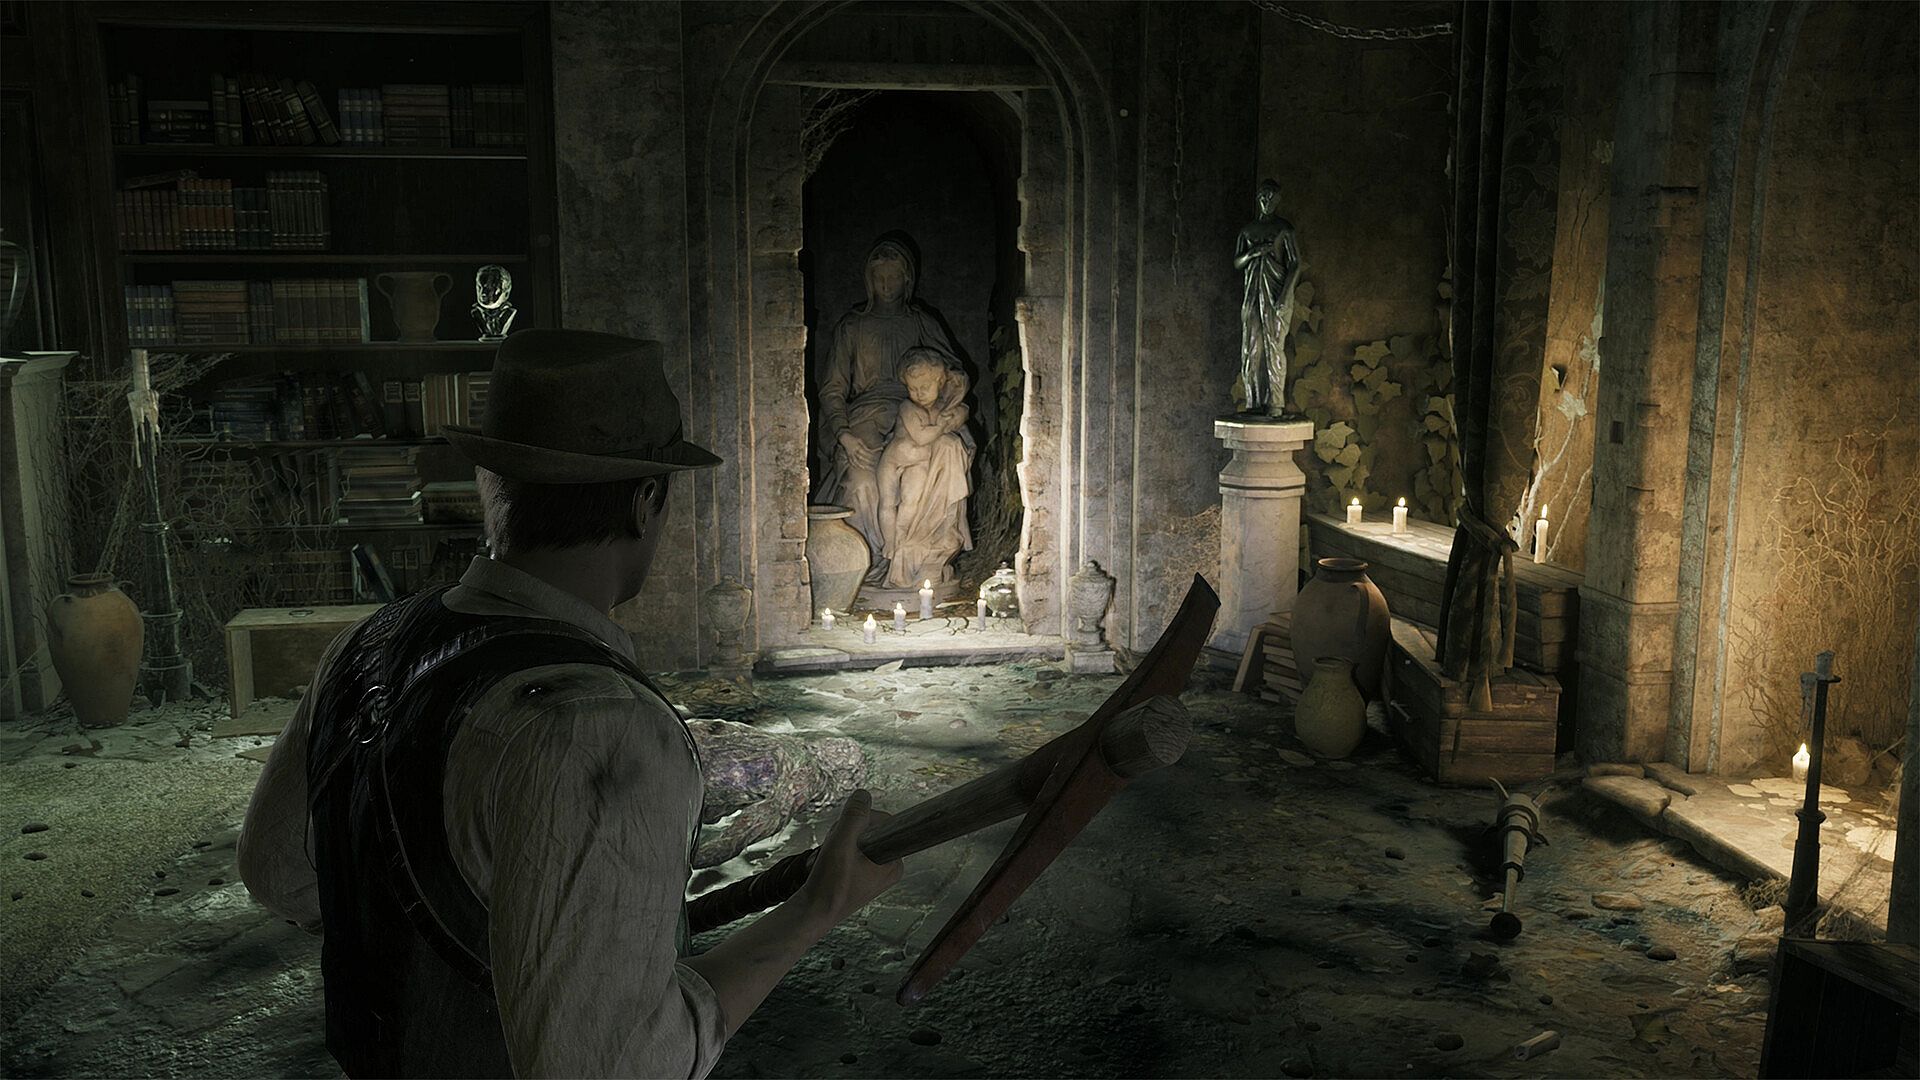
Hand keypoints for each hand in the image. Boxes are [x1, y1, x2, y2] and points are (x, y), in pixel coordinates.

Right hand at [796, 789, 902, 925]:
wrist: (811, 913)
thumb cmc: (829, 886)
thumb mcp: (841, 844)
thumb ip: (854, 817)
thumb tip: (863, 795)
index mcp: (894, 863)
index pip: (884, 823)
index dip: (860, 821)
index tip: (845, 835)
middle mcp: (888, 868)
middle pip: (870, 830)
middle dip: (848, 832)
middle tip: (835, 847)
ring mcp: (875, 873)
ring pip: (858, 840)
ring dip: (840, 841)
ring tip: (829, 857)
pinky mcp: (861, 877)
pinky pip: (851, 852)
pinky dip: (837, 852)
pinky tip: (827, 863)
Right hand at [841, 433, 877, 472]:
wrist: (844, 438)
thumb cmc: (853, 439)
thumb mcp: (860, 440)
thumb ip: (865, 446)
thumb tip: (870, 450)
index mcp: (857, 447)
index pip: (865, 452)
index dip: (870, 455)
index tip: (874, 457)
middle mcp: (853, 451)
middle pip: (860, 458)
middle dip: (866, 461)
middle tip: (872, 464)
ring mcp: (850, 454)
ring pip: (855, 461)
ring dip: (860, 465)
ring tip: (865, 468)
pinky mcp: (848, 456)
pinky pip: (850, 461)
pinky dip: (854, 465)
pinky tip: (858, 467)